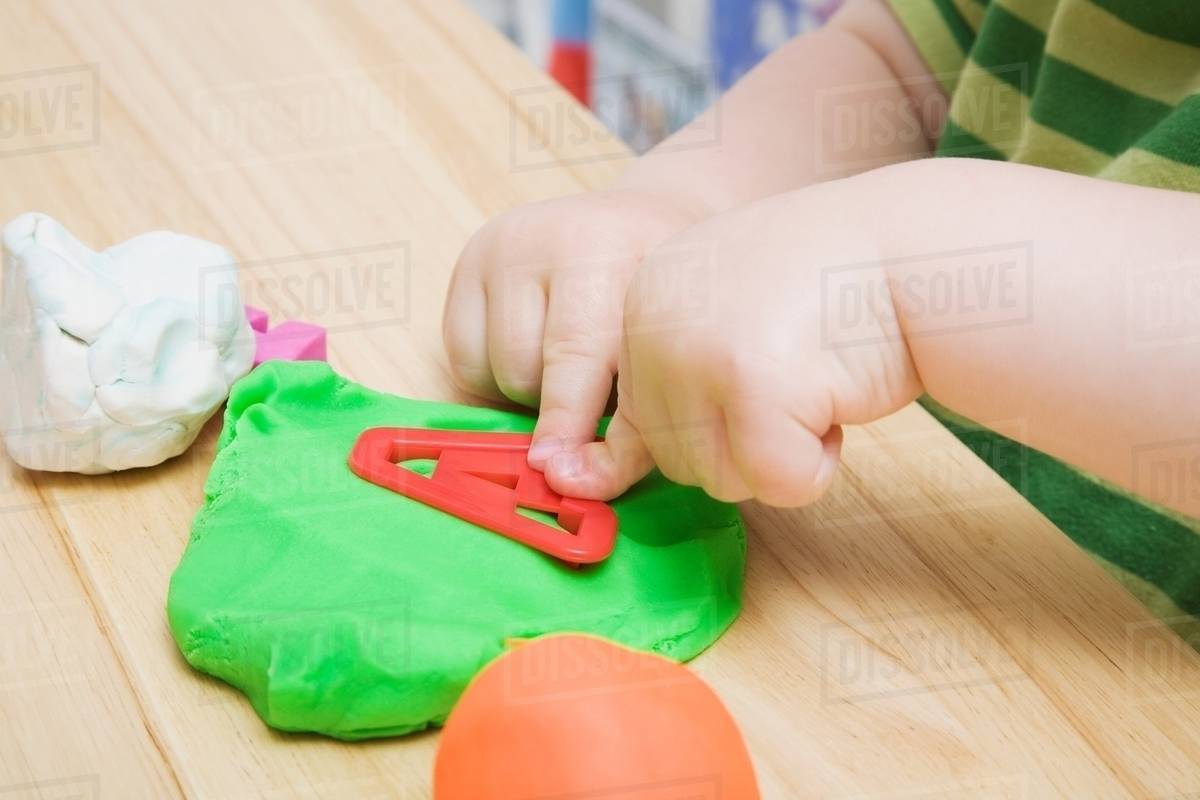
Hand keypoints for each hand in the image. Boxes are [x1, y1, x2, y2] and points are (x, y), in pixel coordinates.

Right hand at [443, 189, 700, 465]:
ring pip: (499, 370)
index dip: (571, 423)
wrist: (642, 221)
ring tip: (572, 374)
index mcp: (612, 250)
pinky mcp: (468, 262)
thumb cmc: (666, 298)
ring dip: (531, 395)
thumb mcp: (673, 343)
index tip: (562, 473)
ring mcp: (503, 246)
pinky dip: (495, 377)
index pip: (580, 354)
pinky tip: (536, 355)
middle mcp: (550, 238)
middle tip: (583, 434)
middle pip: (533, 369)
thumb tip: (578, 482)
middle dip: (559, 417)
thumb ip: (638, 416)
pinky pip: (464, 360)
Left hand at [543, 184, 925, 505]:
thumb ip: (660, 388)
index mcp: (639, 300)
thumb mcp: (723, 321)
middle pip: (677, 459)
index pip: (636, 421)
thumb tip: (569, 480)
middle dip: (748, 445)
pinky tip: (841, 399)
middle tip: (800, 381)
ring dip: (782, 456)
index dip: (709, 426)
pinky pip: (777, 482)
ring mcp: (696, 350)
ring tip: (819, 380)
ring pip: (721, 480)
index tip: (752, 394)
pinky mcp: (751, 380)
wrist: (916, 244)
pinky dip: (818, 466)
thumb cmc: (828, 292)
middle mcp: (653, 322)